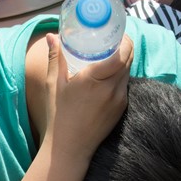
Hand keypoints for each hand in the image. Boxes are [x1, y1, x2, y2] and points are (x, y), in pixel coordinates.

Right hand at [42, 33, 132, 160]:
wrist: (70, 147)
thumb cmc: (59, 116)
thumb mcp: (54, 84)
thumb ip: (55, 58)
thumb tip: (52, 36)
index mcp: (94, 79)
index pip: (122, 53)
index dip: (124, 40)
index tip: (117, 33)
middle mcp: (111, 88)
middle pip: (128, 59)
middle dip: (124, 47)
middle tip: (113, 41)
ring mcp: (119, 99)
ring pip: (127, 72)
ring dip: (123, 62)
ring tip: (111, 55)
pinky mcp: (121, 109)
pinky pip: (125, 85)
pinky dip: (120, 77)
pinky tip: (110, 75)